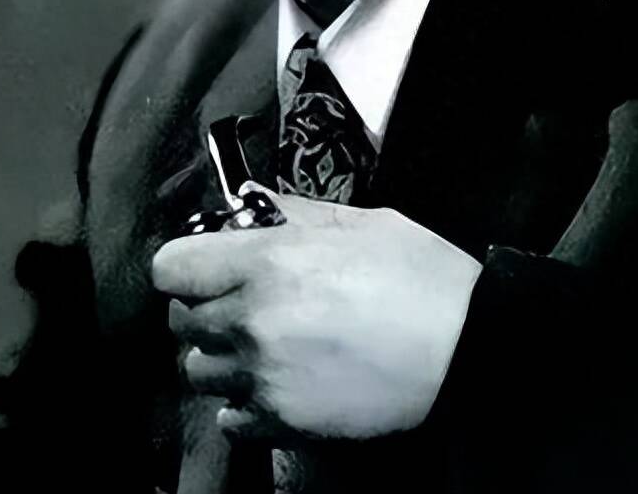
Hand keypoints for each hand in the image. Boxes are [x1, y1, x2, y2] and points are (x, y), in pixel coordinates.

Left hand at [152, 189, 481, 440]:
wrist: (467, 349)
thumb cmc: (420, 276)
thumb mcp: (360, 223)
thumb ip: (297, 216)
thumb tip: (257, 211)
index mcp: (267, 262)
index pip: (171, 267)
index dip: (187, 263)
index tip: (208, 264)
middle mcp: (250, 321)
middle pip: (181, 320)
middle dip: (204, 307)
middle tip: (242, 301)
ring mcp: (263, 378)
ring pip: (199, 371)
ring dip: (222, 357)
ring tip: (263, 347)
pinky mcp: (282, 425)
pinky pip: (228, 420)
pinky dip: (242, 405)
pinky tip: (275, 385)